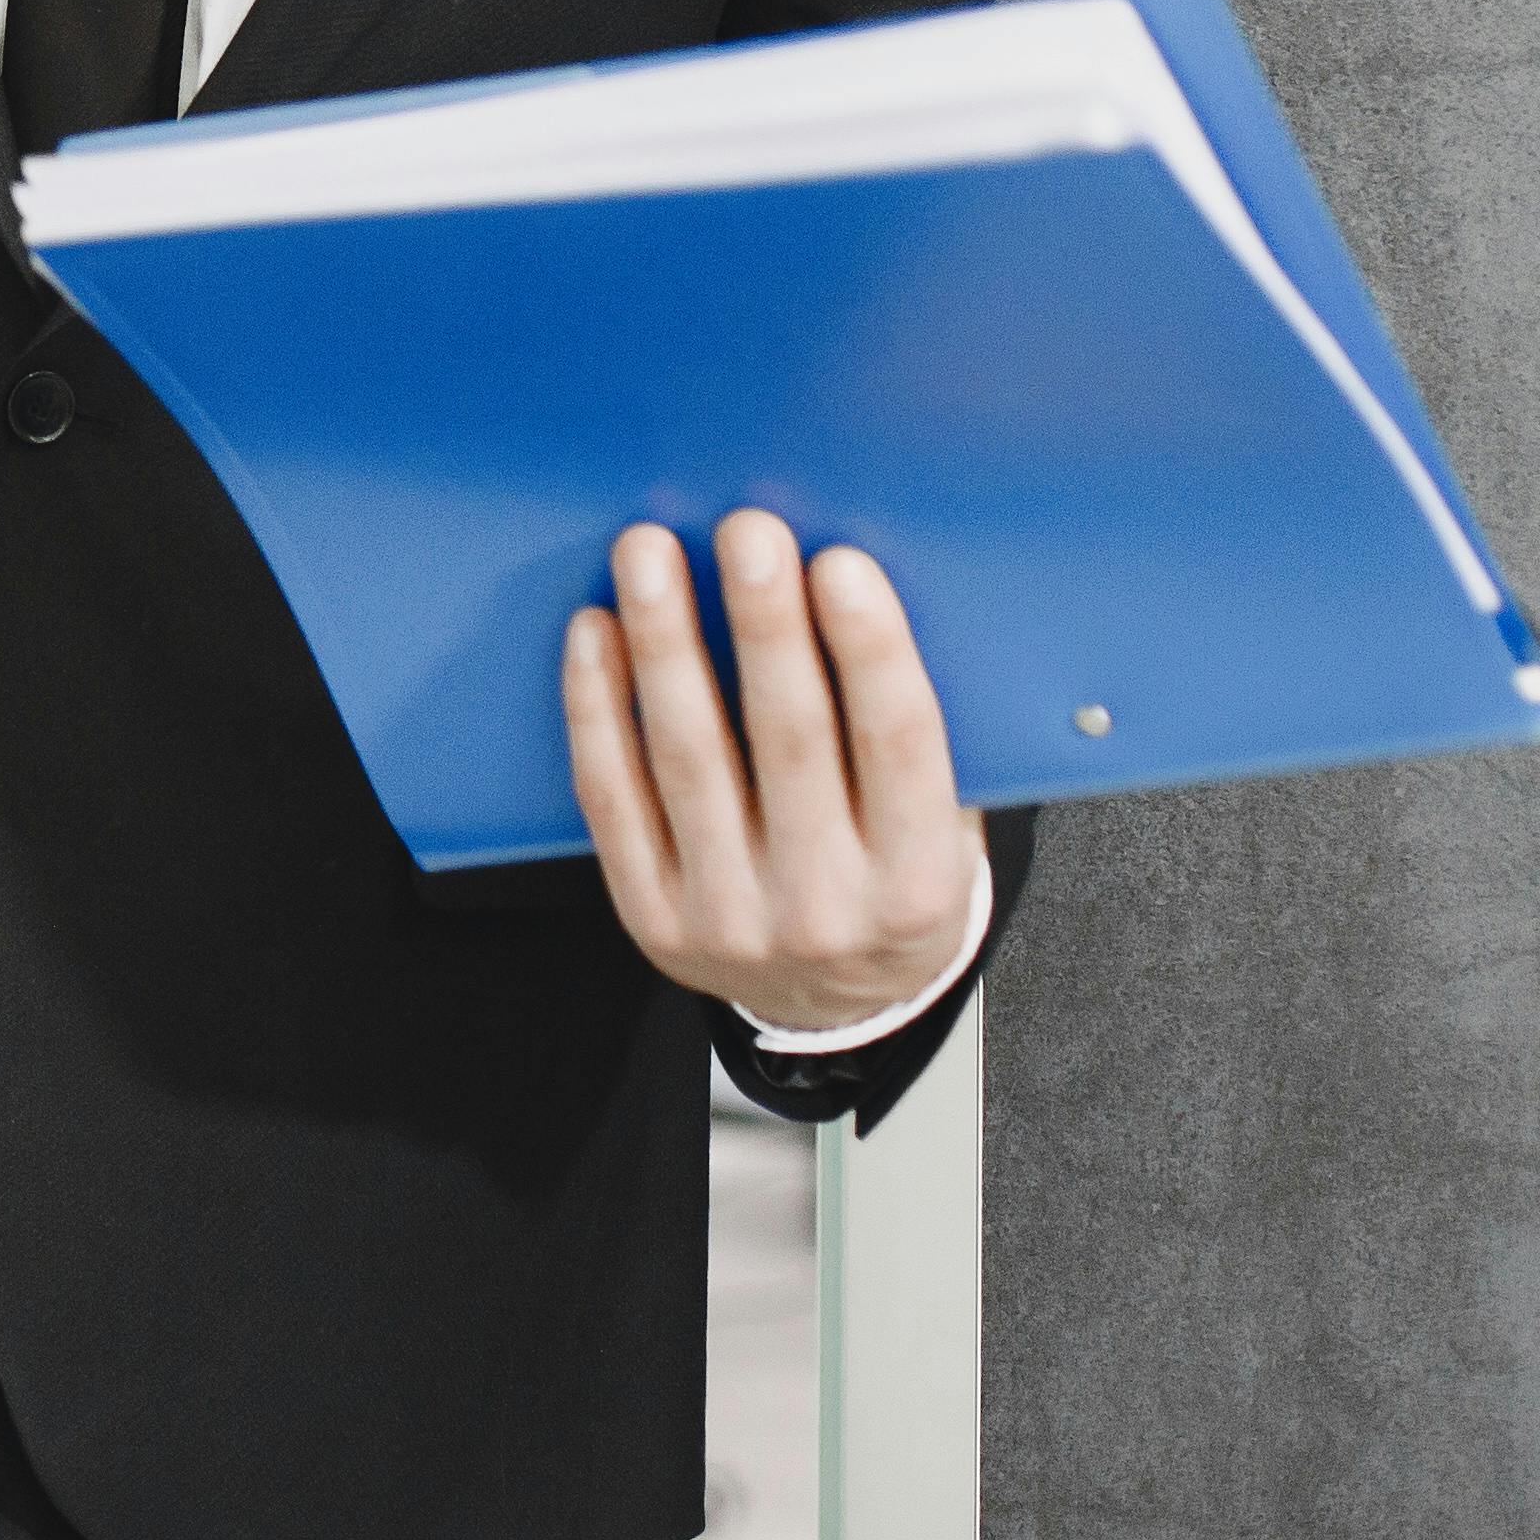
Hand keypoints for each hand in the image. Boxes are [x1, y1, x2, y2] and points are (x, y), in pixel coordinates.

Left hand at [564, 511, 986, 1036]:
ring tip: (650, 554)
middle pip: (790, 740)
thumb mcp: (943, 829)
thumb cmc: (889, 879)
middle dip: (764, 624)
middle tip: (745, 530)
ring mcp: (730, 918)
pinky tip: (596, 633)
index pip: (901, 747)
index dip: (871, 651)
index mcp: (920, 881)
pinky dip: (598, 708)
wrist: (833, 1009)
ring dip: (666, 643)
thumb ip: (913, 735)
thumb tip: (858, 585)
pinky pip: (613, 797)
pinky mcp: (651, 917)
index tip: (840, 563)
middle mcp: (826, 906)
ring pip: (690, 758)